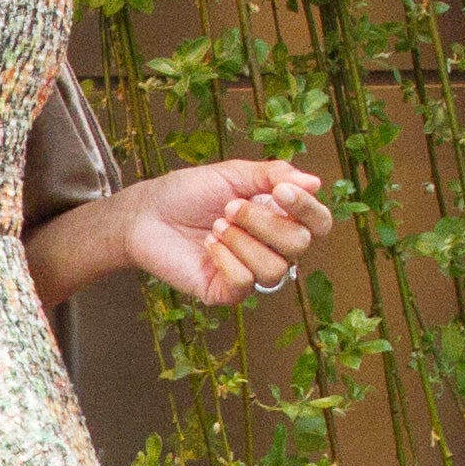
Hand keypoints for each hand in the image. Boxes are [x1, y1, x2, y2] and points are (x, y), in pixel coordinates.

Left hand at [122, 159, 332, 306]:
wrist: (146, 214)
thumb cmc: (188, 192)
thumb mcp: (234, 173)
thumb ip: (274, 175)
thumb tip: (316, 182)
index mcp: (279, 217)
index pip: (318, 223)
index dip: (307, 208)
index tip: (280, 191)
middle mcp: (271, 247)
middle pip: (299, 245)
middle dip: (264, 222)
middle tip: (230, 208)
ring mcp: (251, 272)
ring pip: (274, 269)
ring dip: (242, 241)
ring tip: (215, 227)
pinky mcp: (226, 292)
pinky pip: (245, 282)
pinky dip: (225, 259)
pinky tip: (208, 246)